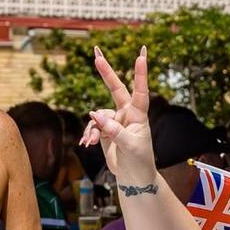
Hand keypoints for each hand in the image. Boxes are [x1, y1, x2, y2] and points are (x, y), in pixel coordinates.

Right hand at [78, 47, 156, 183]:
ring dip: (94, 129)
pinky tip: (88, 144)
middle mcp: (127, 114)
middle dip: (106, 72)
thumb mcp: (129, 146)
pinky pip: (93, 126)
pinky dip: (90, 134)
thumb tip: (94, 114)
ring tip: (93, 143)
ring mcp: (115, 121)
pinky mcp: (106, 130)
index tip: (141, 56)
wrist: (134, 176)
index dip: (140, 74)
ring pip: (98, 116)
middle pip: (116, 89)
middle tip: (96, 53)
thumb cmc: (139, 160)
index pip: (140, 92)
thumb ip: (112, 130)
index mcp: (139, 115)